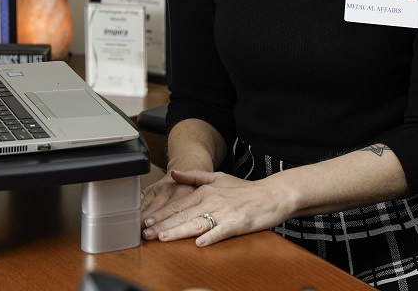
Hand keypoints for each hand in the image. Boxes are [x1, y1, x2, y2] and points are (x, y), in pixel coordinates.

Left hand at [141, 169, 289, 246]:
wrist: (272, 194)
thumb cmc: (245, 189)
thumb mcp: (218, 177)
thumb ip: (194, 176)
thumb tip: (173, 173)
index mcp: (206, 190)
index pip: (178, 204)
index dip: (161, 214)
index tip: (145, 221)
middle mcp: (213, 199)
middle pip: (183, 215)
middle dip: (162, 225)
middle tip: (145, 234)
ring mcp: (225, 212)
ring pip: (197, 223)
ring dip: (178, 231)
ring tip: (162, 238)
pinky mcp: (239, 223)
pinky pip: (222, 231)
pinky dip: (211, 237)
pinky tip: (200, 243)